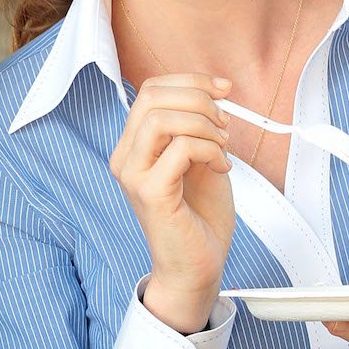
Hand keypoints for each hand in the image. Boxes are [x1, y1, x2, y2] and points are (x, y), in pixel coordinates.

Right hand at [110, 73, 237, 332]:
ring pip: (162, 118)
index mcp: (134, 146)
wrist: (196, 267)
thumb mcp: (201, 159)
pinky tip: (222, 168)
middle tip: (224, 123)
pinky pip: (181, 148)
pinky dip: (210, 150)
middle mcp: (125, 157)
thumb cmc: (199, 218)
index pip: (151, 90)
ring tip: (223, 147)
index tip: (223, 89)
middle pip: (152, 96)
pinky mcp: (150, 193)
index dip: (190, 81)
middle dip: (198, 98)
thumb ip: (197, 127)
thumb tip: (213, 94)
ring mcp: (133, 175)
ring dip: (204, 124)